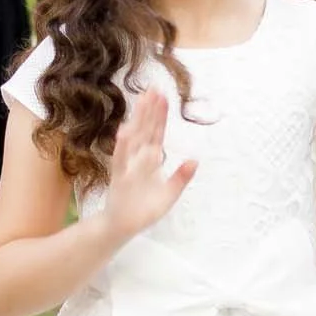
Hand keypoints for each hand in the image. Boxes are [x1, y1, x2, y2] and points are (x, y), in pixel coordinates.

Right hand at [101, 90, 196, 242]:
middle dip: (149, 110)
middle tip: (153, 88)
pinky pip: (121, 159)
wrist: (122, 227)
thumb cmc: (143, 210)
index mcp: (150, 160)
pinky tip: (125, 131)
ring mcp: (128, 166)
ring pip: (134, 138)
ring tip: (142, 101)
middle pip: (146, 130)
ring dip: (138, 120)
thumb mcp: (169, 194)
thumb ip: (181, 177)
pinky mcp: (120, 177)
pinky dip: (123, 146)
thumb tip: (195, 160)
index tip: (163, 96)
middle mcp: (139, 159)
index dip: (160, 115)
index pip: (156, 133)